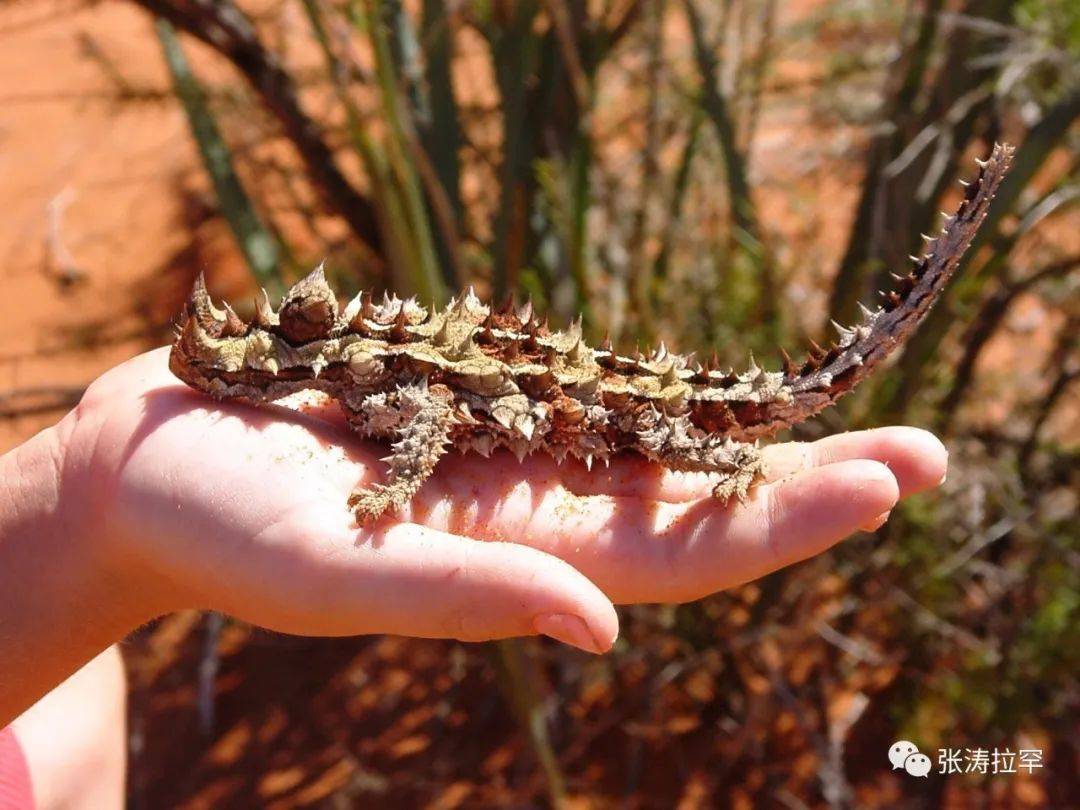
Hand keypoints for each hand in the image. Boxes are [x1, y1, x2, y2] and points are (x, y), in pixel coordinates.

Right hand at [58, 348, 946, 653]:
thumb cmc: (226, 524)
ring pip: (663, 446)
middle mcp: (534, 514)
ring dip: (760, 430)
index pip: (677, 558)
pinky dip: (674, 390)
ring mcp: (515, 453)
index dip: (781, 528)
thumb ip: (469, 594)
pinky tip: (734, 382)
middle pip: (697, 503)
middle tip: (931, 452)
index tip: (888, 489)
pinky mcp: (484, 399)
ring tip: (863, 408)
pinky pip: (599, 396)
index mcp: (512, 565)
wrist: (161, 454)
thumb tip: (605, 628)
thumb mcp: (337, 570)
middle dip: (810, 482)